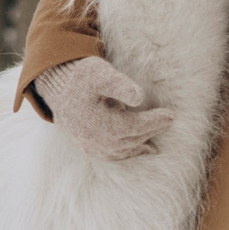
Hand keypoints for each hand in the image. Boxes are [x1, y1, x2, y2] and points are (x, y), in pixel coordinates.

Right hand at [34, 58, 173, 160]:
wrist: (57, 88)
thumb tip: (140, 97)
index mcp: (101, 123)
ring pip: (124, 150)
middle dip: (152, 130)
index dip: (155, 121)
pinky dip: (128, 153)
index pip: (136, 126)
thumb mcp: (100, 73)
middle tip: (168, 121)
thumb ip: (119, 84)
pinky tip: (141, 149)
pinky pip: (113, 156)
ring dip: (142, 144)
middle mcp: (96, 140)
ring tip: (157, 138)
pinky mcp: (87, 148)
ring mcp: (91, 147)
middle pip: (132, 139)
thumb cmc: (81, 78)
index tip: (172, 114)